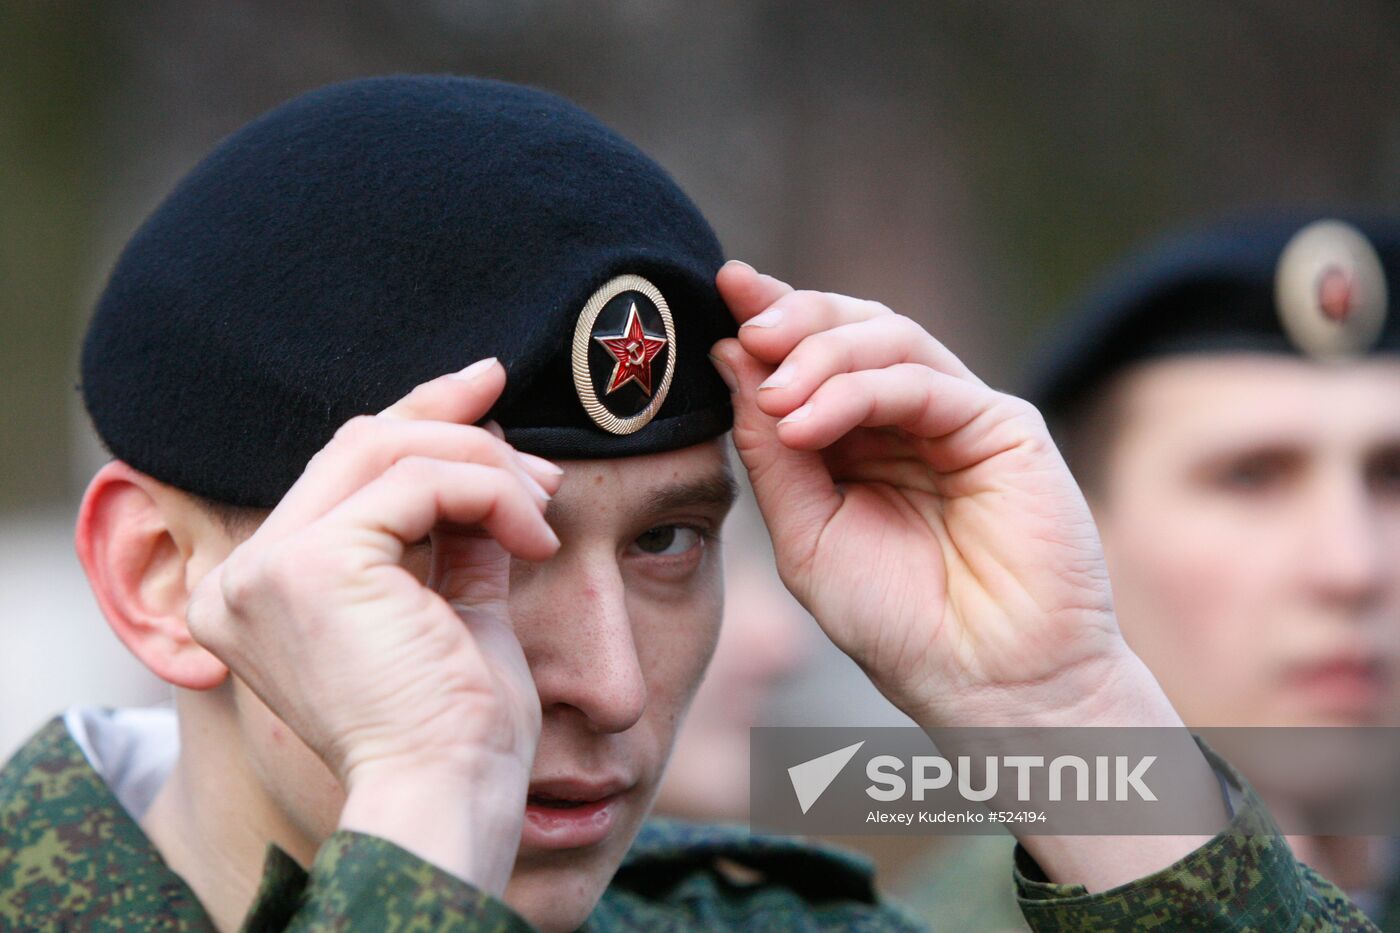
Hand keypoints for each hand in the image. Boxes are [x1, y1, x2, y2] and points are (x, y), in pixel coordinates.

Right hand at [185, 359, 561, 892]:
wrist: (450, 795)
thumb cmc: (456, 726)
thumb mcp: (452, 605)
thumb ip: (454, 532)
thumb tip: (488, 449)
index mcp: (261, 593)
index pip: (340, 472)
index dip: (417, 418)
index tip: (489, 391)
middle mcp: (242, 577)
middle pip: (359, 446)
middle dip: (458, 428)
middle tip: (540, 460)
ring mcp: (267, 569)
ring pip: (390, 449)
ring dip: (486, 466)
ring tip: (545, 511)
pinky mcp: (310, 564)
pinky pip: (420, 482)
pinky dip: (491, 493)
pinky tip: (535, 538)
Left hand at [711, 264, 1227, 888]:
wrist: (984, 685)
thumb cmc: (898, 623)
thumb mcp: (806, 534)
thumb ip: (771, 450)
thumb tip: (730, 355)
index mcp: (859, 441)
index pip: (812, 357)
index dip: (768, 319)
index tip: (720, 291)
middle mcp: (908, 418)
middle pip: (852, 327)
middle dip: (792, 316)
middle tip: (743, 325)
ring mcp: (958, 417)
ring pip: (890, 338)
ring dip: (819, 354)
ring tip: (774, 394)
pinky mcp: (1004, 427)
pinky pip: (925, 383)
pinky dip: (858, 392)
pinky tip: (806, 422)